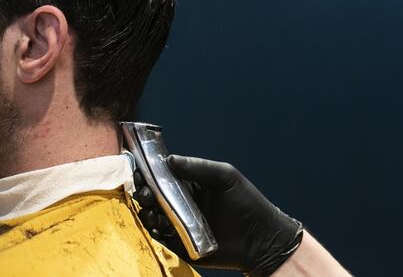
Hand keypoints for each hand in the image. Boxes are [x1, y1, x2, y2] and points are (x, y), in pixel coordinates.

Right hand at [133, 155, 303, 275]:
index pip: (165, 176)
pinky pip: (161, 237)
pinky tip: (156, 225)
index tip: (139, 169)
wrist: (260, 239)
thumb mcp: (226, 177)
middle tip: (144, 192)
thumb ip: (199, 167)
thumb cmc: (247, 203)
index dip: (150, 172)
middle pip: (155, 196)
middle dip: (145, 192)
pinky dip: (155, 231)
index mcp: (192, 185)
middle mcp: (183, 204)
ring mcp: (181, 224)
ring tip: (151, 209)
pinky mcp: (181, 244)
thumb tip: (170, 159)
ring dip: (148, 211)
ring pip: (154, 216)